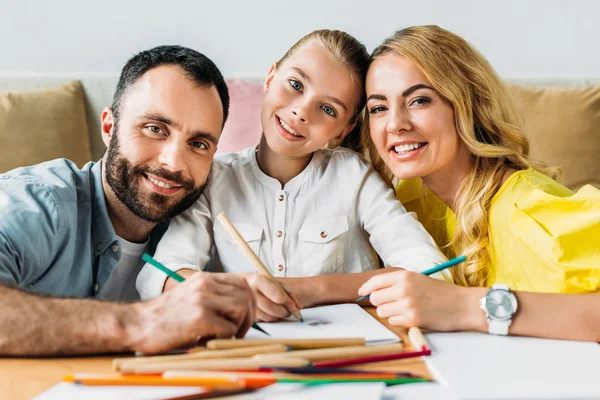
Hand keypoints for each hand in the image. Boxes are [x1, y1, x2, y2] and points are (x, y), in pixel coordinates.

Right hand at [131, 272, 255, 353]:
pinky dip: (225, 338)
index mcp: (204, 278)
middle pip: (246, 295)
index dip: (248, 301)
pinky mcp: (199, 318)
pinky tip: (210, 340)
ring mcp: (202, 300)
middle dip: (249, 316)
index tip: (242, 317)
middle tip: (239, 331)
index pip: (242, 282)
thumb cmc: (163, 316)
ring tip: (226, 336)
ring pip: (241, 309)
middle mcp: (205, 284)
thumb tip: (240, 308)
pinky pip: (228, 329)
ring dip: (239, 327)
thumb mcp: (190, 295)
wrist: (136, 324)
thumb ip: (213, 296)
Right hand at [242, 274, 302, 321]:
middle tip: (290, 311)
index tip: (293, 306)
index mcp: (259, 280)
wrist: (249, 283)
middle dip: (284, 312)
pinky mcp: (247, 313)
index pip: (277, 296)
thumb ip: (290, 294)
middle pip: (272, 308)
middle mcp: (250, 292)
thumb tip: (297, 308)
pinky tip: (273, 312)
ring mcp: (246, 303)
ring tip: (282, 310)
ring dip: (279, 316)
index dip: (288, 303)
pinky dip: (271, 318)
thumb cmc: (268, 283)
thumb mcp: (280, 283)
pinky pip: (263, 320)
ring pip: (268, 316)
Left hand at [358, 269, 483, 330]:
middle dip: (380, 303)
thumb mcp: (419, 279)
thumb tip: (375, 289)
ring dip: (390, 313)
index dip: (365, 288)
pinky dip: (400, 322)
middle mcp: (403, 288)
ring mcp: (407, 304)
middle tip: (392, 304)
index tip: (361, 293)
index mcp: (405, 276)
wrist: (463, 305)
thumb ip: (399, 282)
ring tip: (404, 311)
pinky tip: (412, 318)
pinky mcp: (412, 319)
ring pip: (382, 312)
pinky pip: (394, 322)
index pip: (375, 282)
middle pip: (375, 298)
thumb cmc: (441, 292)